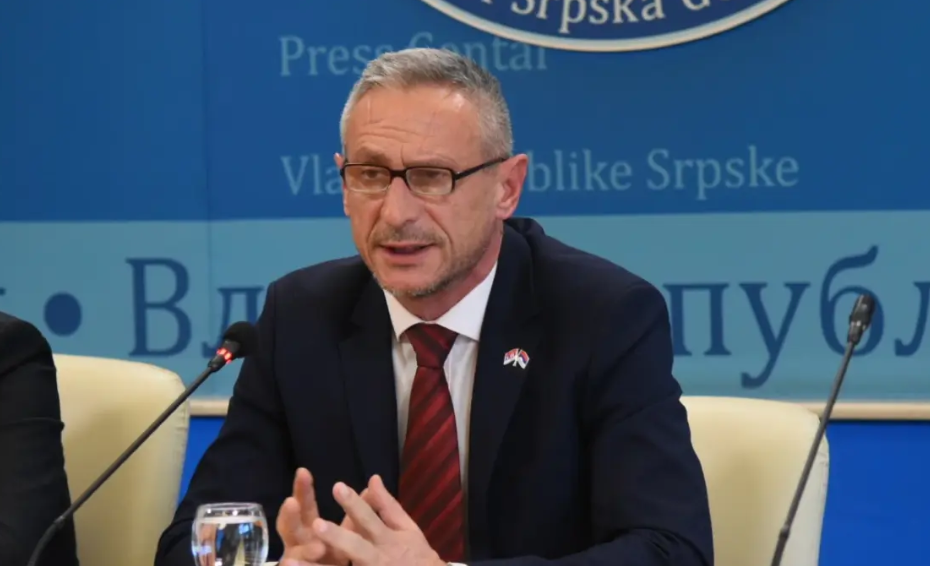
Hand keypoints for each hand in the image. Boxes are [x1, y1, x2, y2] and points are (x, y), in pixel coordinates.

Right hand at [276, 468, 356, 565]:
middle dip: (290, 515)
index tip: (303, 471)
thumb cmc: (338, 554)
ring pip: (295, 554)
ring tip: (317, 548)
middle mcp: (300, 543)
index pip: (305, 506)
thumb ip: (357, 513)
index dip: (303, 490)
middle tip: (291, 502)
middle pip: (291, 527)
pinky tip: (292, 565)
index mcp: (311, 528)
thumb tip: (373, 486)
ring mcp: (297, 558)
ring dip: (302, 551)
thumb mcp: (350, 532)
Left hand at [281, 474, 445, 565]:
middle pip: (356, 547)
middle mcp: (379, 558)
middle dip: (336, 537)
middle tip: (316, 524)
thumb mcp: (408, 529)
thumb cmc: (418, 555)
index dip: (353, 504)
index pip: (369, 518)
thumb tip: (373, 478)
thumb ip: (388, 506)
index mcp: (388, 539)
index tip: (337, 486)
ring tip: (291, 562)